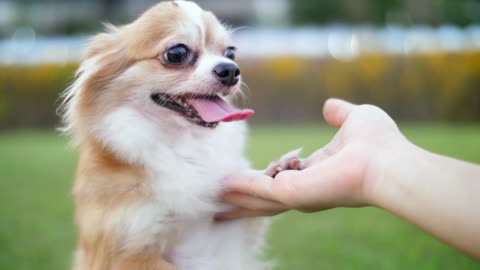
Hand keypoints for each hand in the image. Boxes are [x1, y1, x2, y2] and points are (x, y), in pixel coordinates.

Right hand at [216, 98, 404, 219]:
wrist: (386, 160)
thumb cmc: (378, 143)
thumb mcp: (353, 119)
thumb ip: (338, 114)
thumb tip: (329, 106)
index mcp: (317, 172)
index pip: (283, 179)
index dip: (266, 178)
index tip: (253, 175)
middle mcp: (304, 189)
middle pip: (265, 198)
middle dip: (242, 200)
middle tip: (220, 200)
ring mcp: (297, 194)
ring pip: (257, 199)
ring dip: (235, 197)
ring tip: (213, 196)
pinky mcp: (290, 193)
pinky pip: (256, 189)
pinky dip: (239, 187)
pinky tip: (221, 185)